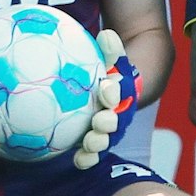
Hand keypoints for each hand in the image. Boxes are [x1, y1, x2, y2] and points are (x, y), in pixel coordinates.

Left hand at [73, 29, 139, 170]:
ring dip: (98, 142)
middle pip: (115, 119)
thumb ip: (109, 50)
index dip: (113, 90)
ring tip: (89, 143)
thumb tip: (106, 35)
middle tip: (100, 121)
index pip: (118, 90)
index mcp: (118, 92)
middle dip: (108, 121)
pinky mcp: (95, 142)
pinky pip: (92, 153)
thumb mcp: (108, 59)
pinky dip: (87, 158)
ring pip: (105, 138)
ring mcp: (107, 131)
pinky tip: (76, 160)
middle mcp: (117, 113)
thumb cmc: (103, 71)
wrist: (109, 90)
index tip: (106, 88)